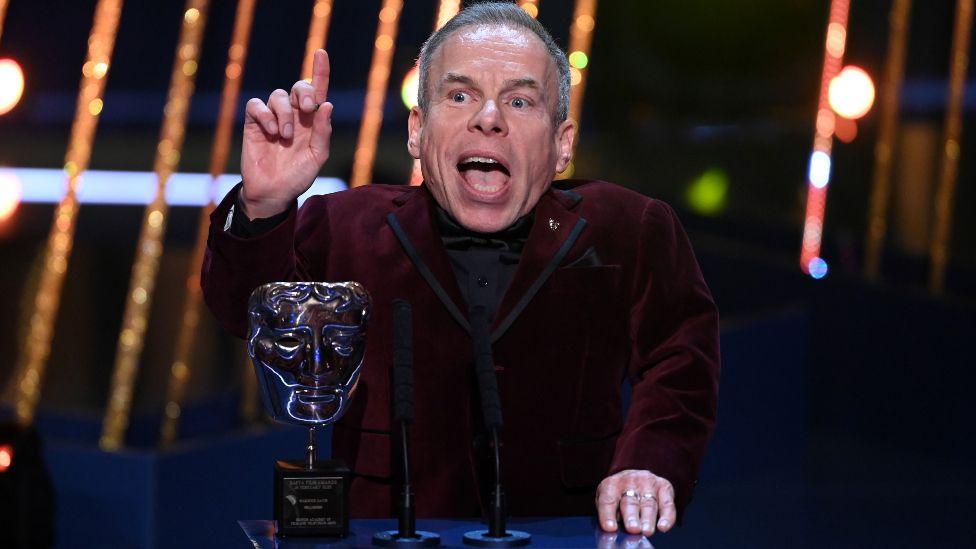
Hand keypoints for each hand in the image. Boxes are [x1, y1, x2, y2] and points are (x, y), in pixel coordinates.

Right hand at [240, 49, 333, 218]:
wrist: (274, 192)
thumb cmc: (297, 175)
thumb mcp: (317, 157)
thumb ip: (323, 132)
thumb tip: (327, 105)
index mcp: (312, 121)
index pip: (318, 90)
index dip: (320, 71)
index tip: (321, 53)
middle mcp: (293, 115)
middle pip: (299, 87)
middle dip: (305, 92)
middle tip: (308, 108)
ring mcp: (272, 117)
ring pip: (278, 95)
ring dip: (285, 113)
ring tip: (285, 135)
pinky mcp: (254, 123)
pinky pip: (256, 105)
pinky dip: (265, 114)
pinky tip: (271, 132)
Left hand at [596, 469, 675, 536]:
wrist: (635, 476)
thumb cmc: (619, 494)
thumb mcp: (608, 500)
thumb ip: (609, 514)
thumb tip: (614, 531)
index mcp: (611, 485)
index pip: (608, 500)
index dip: (608, 514)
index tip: (610, 528)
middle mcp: (630, 481)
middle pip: (630, 502)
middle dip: (631, 516)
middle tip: (633, 529)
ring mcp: (648, 483)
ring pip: (648, 504)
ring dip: (648, 519)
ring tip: (646, 531)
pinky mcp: (664, 487)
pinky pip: (667, 504)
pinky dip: (667, 516)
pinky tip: (663, 526)